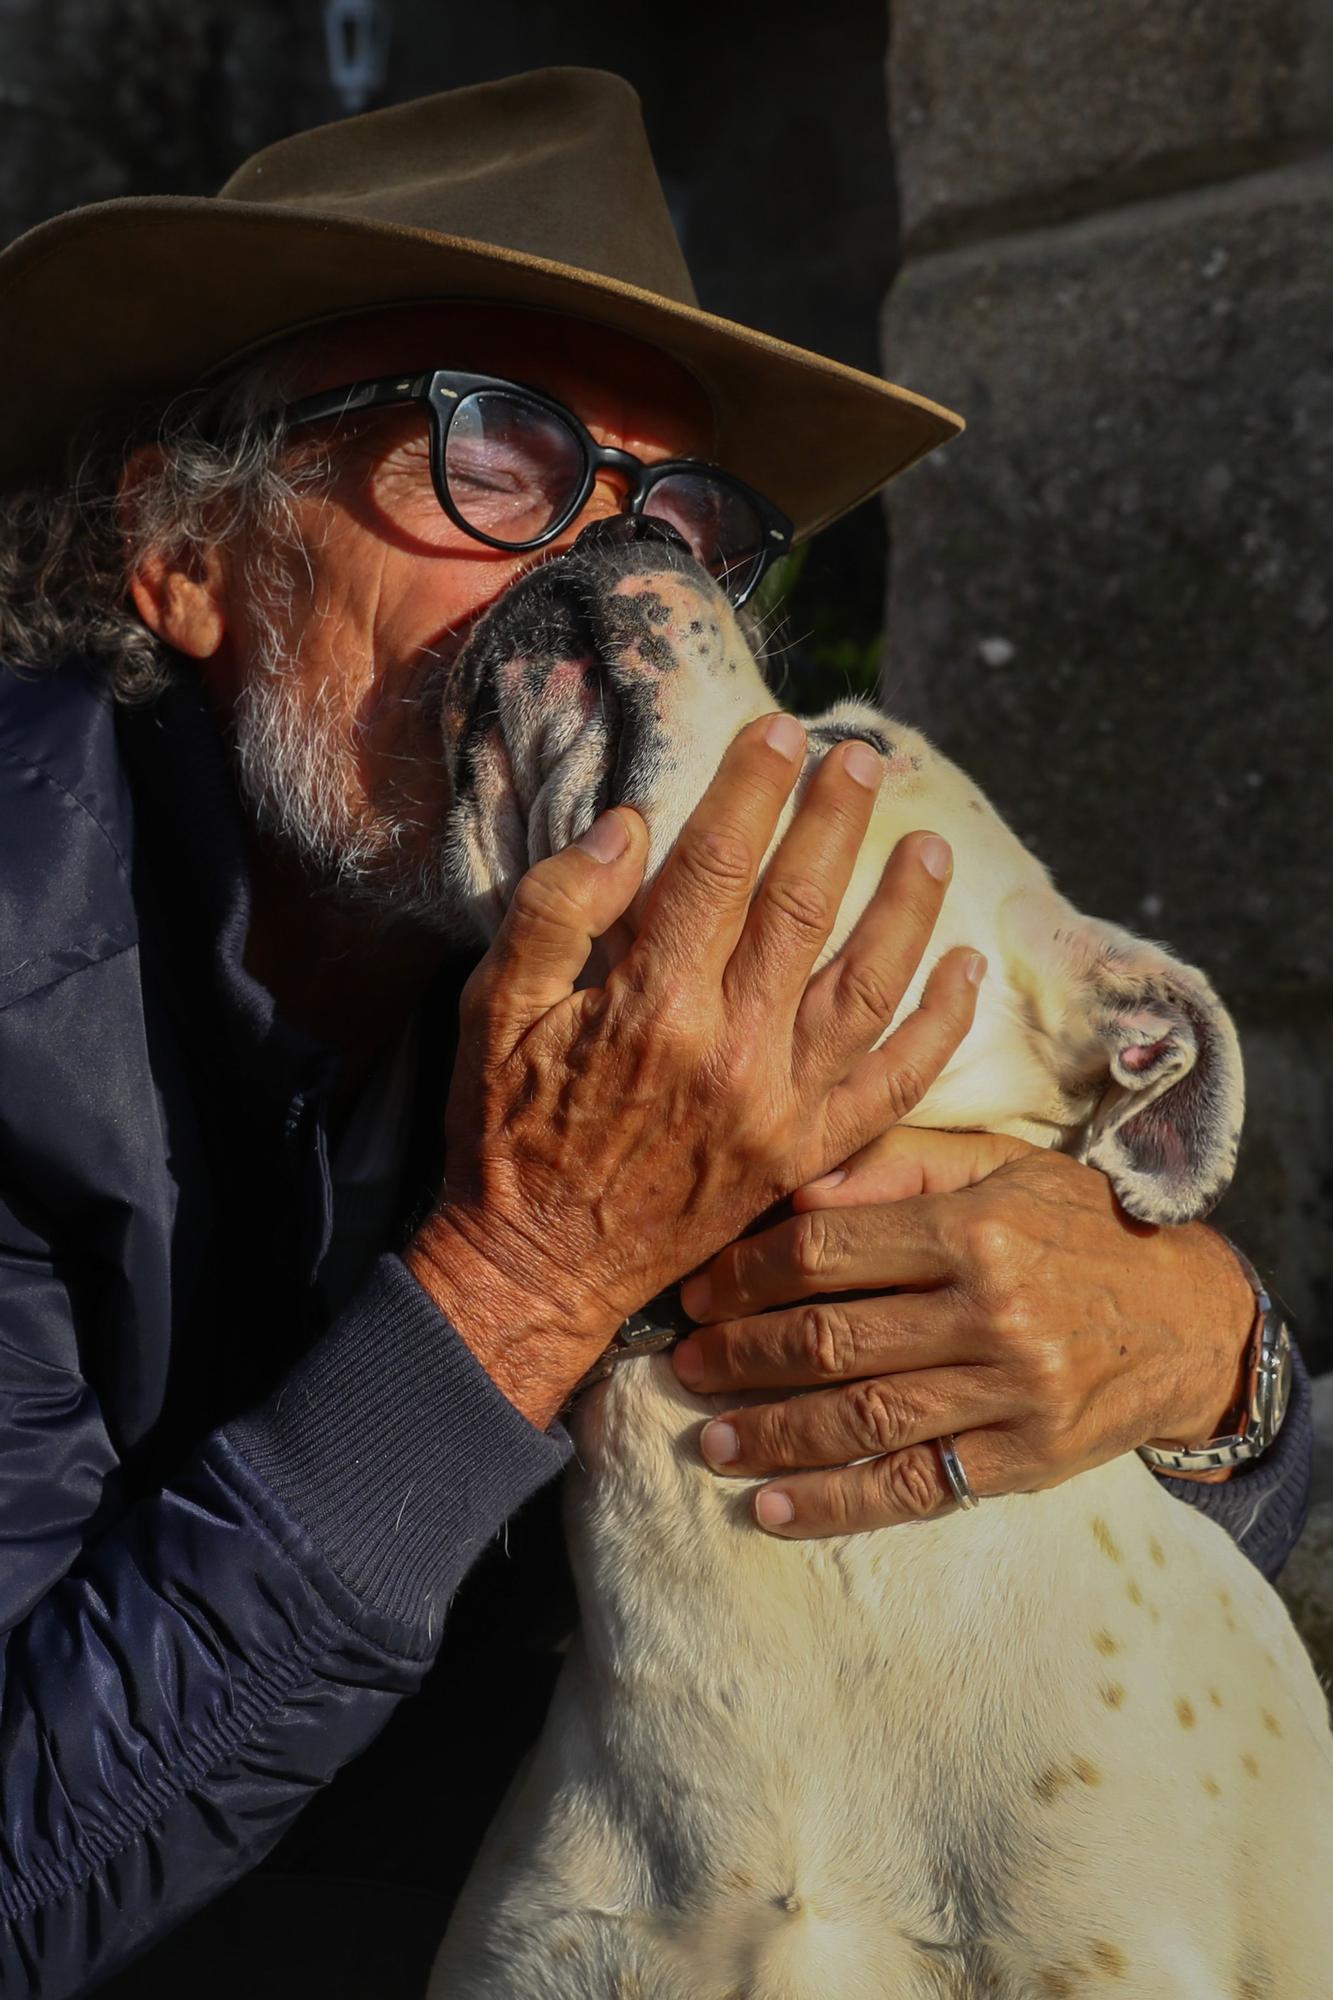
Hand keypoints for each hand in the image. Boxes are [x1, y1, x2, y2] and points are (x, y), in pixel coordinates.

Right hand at [408, 717, 983, 1425]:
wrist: (539, 1269)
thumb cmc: (506, 1136)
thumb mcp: (491, 1012)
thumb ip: (554, 912)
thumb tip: (629, 828)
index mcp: (652, 1006)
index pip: (717, 868)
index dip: (752, 789)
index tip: (780, 731)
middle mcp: (732, 1050)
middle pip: (803, 908)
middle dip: (837, 820)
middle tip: (866, 758)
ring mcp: (782, 1107)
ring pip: (868, 986)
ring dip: (906, 909)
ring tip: (931, 846)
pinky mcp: (809, 1154)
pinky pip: (894, 1085)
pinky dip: (939, 1028)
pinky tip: (967, 972)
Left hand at [671, 1128, 1254, 1535]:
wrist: (1191, 1319)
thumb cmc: (1077, 1227)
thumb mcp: (1002, 1166)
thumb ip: (899, 1163)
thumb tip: (798, 1186)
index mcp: (973, 1228)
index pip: (824, 1250)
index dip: (745, 1274)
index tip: (698, 1293)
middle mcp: (989, 1312)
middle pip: (828, 1339)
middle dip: (739, 1356)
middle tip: (684, 1366)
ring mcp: (1009, 1394)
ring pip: (859, 1419)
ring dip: (769, 1436)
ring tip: (709, 1443)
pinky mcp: (1025, 1461)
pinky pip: (913, 1487)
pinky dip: (834, 1505)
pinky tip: (772, 1511)